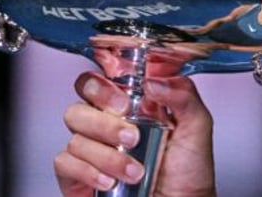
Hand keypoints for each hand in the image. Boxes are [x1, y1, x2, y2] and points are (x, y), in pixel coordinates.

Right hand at [55, 71, 215, 196]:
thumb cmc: (187, 171)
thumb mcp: (197, 127)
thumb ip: (184, 96)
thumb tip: (155, 80)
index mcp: (128, 106)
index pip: (99, 81)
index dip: (103, 87)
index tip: (126, 103)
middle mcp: (104, 124)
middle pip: (79, 106)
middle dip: (103, 122)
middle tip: (130, 137)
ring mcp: (89, 149)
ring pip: (75, 136)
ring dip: (107, 155)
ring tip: (134, 170)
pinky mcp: (76, 176)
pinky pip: (65, 163)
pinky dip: (88, 171)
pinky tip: (109, 180)